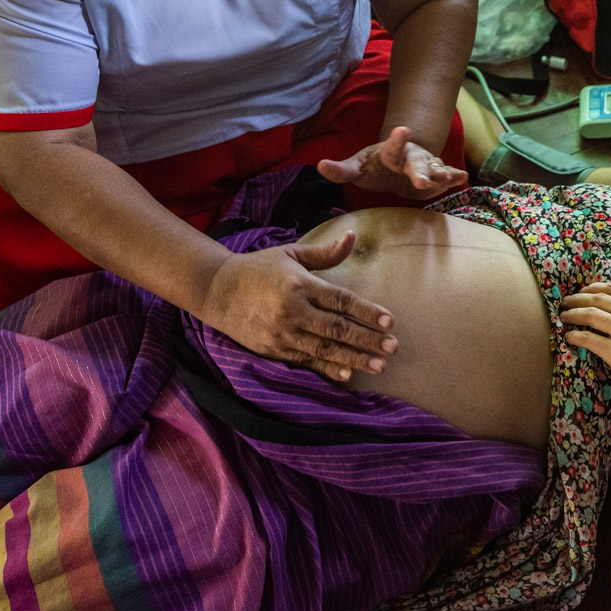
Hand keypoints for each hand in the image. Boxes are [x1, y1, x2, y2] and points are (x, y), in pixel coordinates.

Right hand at [199, 229, 397, 380]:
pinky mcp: (273, 350)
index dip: (367, 312)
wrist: (217, 291)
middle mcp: (292, 311)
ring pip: (324, 349)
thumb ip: (325, 253)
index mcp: (299, 285)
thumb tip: (353, 236)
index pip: (341, 301)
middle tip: (393, 347)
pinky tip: (347, 374)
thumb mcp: (291, 253)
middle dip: (367, 339)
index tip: (390, 321)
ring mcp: (282, 334)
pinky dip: (327, 368)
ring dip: (354, 358)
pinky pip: (305, 362)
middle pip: (337, 329)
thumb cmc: (259, 268)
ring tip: (379, 365)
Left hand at [316, 125, 466, 199]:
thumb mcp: (356, 168)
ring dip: (441, 173)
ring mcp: (425, 165)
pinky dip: (453, 176)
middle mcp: (410, 156)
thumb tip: (319, 165)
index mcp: (390, 153)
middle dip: (420, 170)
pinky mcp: (435, 178)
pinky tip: (462, 177)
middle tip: (421, 179)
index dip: (396, 140)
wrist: (394, 167)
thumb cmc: (374, 167)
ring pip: (434, 168)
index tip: (402, 129)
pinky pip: (445, 176)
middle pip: (416, 162)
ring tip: (448, 178)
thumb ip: (341, 170)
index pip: (391, 147)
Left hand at [561, 282, 610, 409]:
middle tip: (566, 302)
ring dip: (572, 314)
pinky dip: (575, 335)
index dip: (593, 288)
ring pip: (589, 315)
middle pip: (597, 299)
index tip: (583, 291)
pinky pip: (588, 338)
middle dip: (577, 298)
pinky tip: (569, 337)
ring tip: (563, 317)